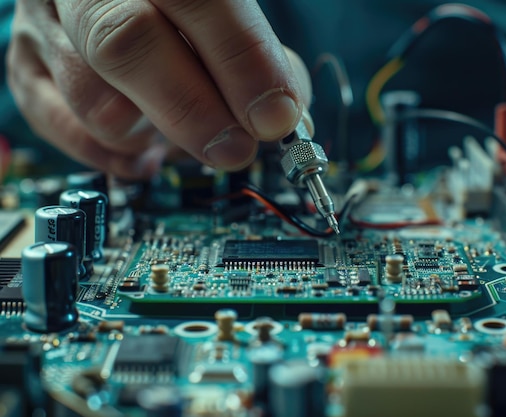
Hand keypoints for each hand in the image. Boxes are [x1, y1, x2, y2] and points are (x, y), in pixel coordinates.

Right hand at [7, 0, 311, 178]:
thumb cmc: (182, 13)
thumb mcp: (227, 13)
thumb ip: (258, 56)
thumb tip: (281, 117)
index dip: (241, 62)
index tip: (275, 119)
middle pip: (127, 43)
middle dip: (194, 112)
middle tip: (235, 149)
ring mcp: (48, 24)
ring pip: (94, 98)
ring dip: (153, 133)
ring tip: (185, 130)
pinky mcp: (26, 68)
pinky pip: (65, 129)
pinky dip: (117, 154)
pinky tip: (147, 149)